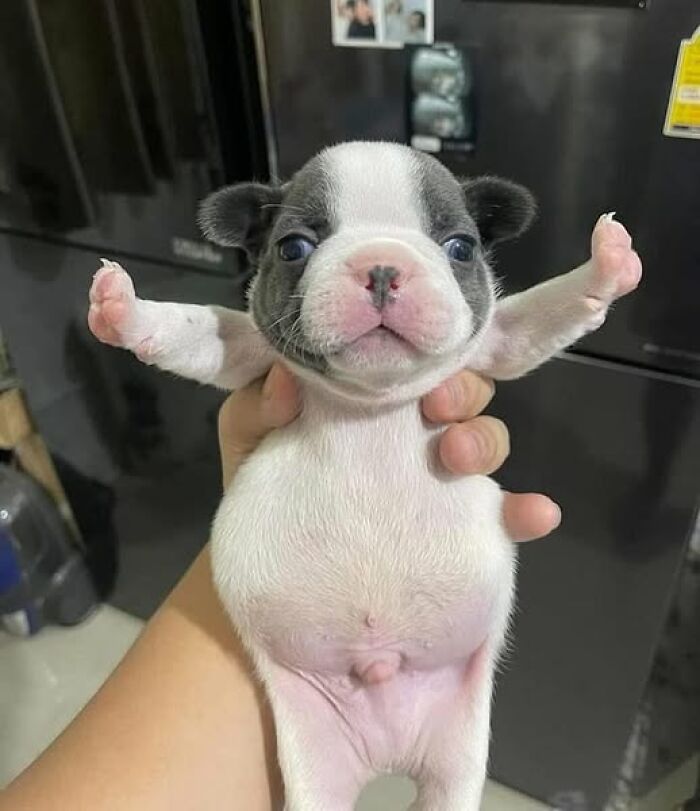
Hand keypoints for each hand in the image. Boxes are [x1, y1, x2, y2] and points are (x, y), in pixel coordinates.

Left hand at [218, 366, 560, 541]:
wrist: (273, 567)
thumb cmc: (263, 486)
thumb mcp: (249, 438)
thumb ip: (259, 405)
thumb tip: (286, 381)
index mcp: (370, 400)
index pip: (410, 360)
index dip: (421, 353)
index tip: (409, 362)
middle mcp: (412, 433)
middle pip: (460, 392)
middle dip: (459, 390)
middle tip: (436, 408)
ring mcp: (437, 480)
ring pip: (484, 440)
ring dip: (484, 439)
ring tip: (457, 459)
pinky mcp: (456, 529)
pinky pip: (504, 517)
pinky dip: (526, 512)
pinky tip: (536, 514)